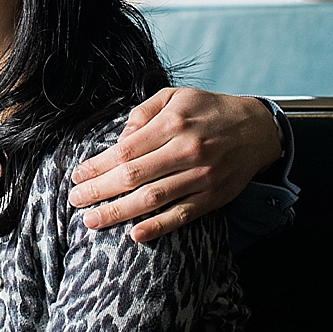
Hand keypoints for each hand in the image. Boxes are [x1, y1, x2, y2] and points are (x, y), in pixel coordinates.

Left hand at [67, 88, 280, 242]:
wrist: (257, 129)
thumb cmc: (208, 111)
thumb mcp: (175, 96)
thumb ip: (143, 113)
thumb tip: (119, 139)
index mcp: (173, 123)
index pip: (125, 150)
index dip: (97, 166)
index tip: (77, 176)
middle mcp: (186, 150)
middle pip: (133, 176)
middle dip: (99, 191)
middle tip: (75, 200)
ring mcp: (201, 176)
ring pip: (153, 198)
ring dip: (119, 212)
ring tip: (92, 221)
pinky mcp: (213, 197)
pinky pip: (182, 215)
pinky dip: (158, 226)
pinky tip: (135, 235)